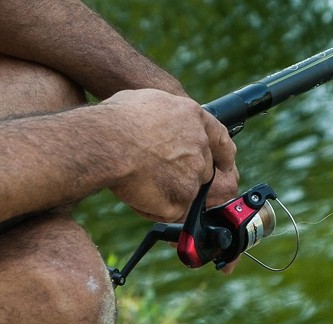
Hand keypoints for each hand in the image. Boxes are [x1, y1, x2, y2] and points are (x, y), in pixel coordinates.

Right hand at [101, 89, 238, 221]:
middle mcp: (200, 147)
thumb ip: (169, 119)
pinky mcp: (182, 200)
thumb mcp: (151, 103)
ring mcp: (194, 176)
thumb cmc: (117, 120)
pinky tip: (135, 193)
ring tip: (136, 180)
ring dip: (166, 191)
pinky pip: (170, 211)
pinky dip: (154, 207)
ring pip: (185, 192)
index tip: (225, 165)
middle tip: (156, 174)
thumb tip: (166, 127)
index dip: (224, 156)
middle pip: (203, 171)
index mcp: (194, 118)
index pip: (222, 140)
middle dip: (184, 176)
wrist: (107, 143)